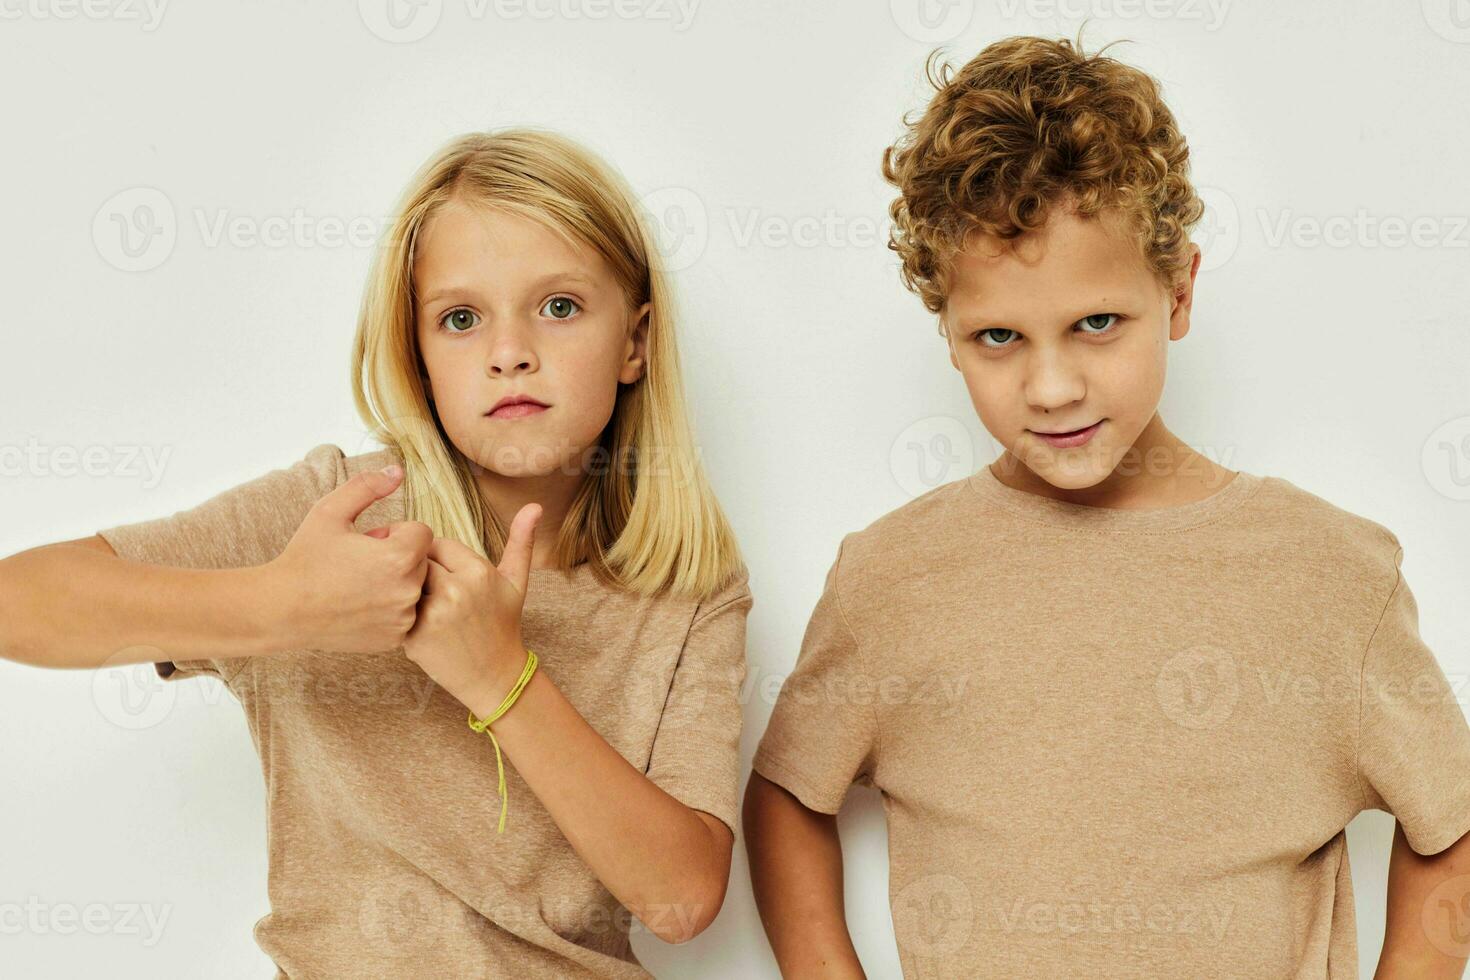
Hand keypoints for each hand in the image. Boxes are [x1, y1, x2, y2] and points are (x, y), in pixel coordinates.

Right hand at [268, 465, 432, 652]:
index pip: (422, 532)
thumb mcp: (331, 511)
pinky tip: (360, 606)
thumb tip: (398, 470)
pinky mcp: (394, 639)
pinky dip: (390, 608)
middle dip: (398, 556)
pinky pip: (406, 613)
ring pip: (415, 587)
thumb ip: (367, 486)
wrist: (281, 609)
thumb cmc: (305, 558)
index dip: (395, 533)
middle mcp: (408, 591)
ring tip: (359, 584)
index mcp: (400, 557)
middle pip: (422, 560)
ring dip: (396, 582)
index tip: (368, 541)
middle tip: (360, 563)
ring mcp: (402, 618)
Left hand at [402, 502, 541, 708]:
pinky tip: (415, 624)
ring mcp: (434, 614)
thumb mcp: (516, 581)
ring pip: (403, 584)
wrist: (494, 675)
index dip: (434, 558)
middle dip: (417, 572)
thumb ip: (521, 541)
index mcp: (477, 570)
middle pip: (416, 561)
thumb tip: (535, 505)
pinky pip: (394, 610)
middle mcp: (455, 589)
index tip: (442, 575)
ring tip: (419, 604)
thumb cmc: (503, 624)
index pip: (434, 544)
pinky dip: (399, 614)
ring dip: (405, 591)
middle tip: (428, 591)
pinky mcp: (415, 636)